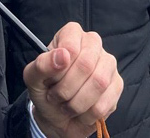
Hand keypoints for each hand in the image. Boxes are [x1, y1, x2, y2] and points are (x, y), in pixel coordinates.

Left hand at [24, 22, 121, 137]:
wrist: (56, 116)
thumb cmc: (45, 90)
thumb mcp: (33, 79)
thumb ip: (42, 65)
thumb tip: (62, 55)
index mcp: (71, 34)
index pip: (71, 46)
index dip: (59, 69)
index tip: (51, 80)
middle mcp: (93, 43)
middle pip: (86, 65)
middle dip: (66, 89)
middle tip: (55, 96)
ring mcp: (108, 63)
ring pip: (99, 83)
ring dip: (76, 103)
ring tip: (66, 105)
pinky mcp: (117, 84)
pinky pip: (105, 102)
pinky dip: (87, 114)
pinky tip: (80, 111)